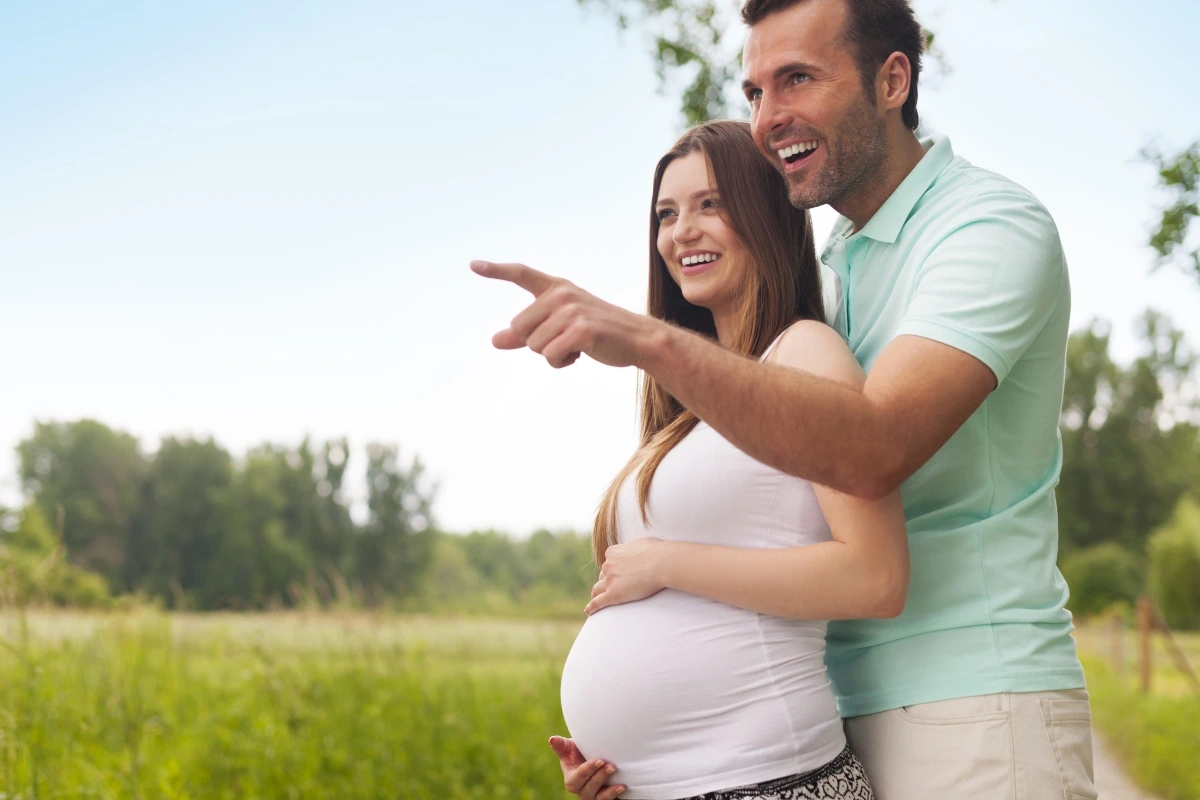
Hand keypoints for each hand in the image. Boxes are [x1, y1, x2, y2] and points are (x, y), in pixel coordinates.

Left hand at [471, 260, 660, 369]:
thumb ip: (526, 334)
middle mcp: (562, 295)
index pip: (522, 274)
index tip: (473, 265)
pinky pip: (550, 356)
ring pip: (534, 345)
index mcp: (557, 288)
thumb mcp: (559, 328)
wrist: (637, 339)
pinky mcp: (581, 330)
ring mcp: (572, 311)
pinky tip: (580, 353)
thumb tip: (494, 341)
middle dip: (537, 343)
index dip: (496, 270)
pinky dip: (561, 362)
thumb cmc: (597, 333)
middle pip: (519, 328)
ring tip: (577, 345)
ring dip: (552, 354)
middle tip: (565, 340)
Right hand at [549, 736, 626, 798]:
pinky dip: (615, 795)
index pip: (577, 779)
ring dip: (609, 791)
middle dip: (600, 778)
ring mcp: (594, 797)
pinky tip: (623, 787)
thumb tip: (552, 739)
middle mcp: (582, 791)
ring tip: (620, 783)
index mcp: (571, 779)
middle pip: (588, 789)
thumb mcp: (570, 749)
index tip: (599, 760)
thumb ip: (561, 746)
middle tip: (611, 766)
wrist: (596, 760)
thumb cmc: (580, 753)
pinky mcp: (604, 798)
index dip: (588, 771)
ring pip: (599, 798)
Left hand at [585, 537, 667, 614]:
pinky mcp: (613, 594)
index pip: (609, 561)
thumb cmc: (657, 551)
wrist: (661, 562)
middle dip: (606, 580)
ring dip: (596, 594)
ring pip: (597, 589)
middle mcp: (608, 565)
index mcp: (613, 552)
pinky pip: (598, 603)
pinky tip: (588, 612)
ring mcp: (609, 580)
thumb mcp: (643, 543)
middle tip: (610, 587)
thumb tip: (640, 548)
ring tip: (595, 600)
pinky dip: (591, 608)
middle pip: (603, 575)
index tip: (617, 572)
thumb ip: (636, 547)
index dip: (612, 567)